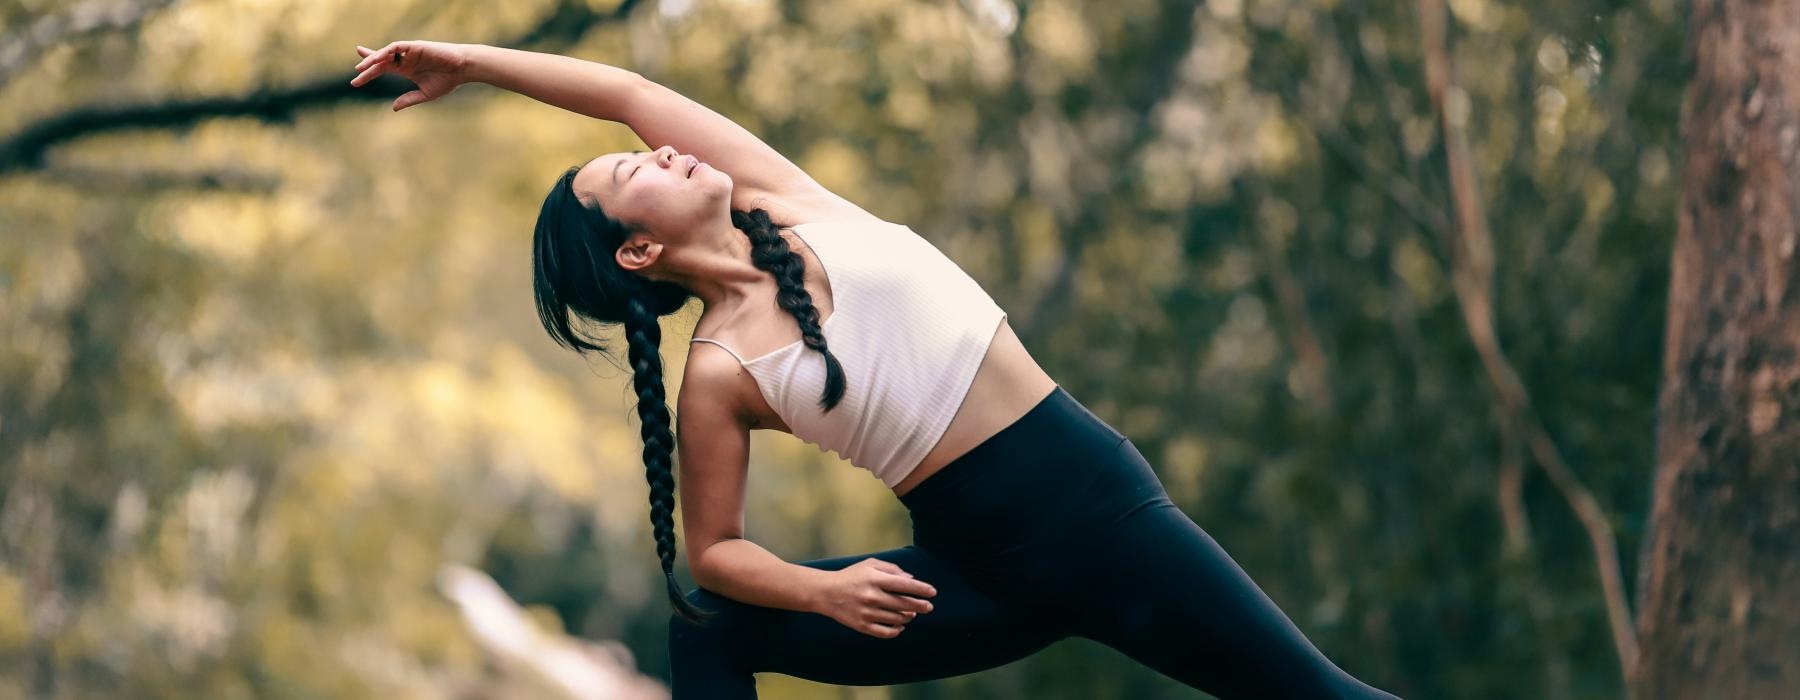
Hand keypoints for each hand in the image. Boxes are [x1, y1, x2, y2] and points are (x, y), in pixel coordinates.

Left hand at [350, 40, 471, 110]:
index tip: (356, 78)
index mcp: (406, 69)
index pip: (383, 67)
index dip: (369, 71)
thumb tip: (393, 108)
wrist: (462, 69)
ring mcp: (409, 52)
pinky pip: (396, 47)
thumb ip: (409, 99)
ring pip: (386, 53)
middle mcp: (405, 59)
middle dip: (367, 64)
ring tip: (362, 68)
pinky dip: (386, 51)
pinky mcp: (415, 46)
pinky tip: (378, 58)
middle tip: (356, 72)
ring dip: (373, 59)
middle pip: (380, 59)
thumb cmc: (447, 80)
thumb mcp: (425, 94)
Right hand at [810, 558, 936, 638]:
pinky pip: (885, 632)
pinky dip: (896, 630)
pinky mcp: (862, 626)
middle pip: (904, 604)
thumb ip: (892, 569)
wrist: (825, 592)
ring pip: (897, 619)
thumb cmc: (852, 576)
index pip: (905, 585)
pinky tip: (900, 625)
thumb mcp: (870, 564)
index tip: (933, 592)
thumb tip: (912, 579)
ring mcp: (867, 613)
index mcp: (875, 579)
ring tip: (911, 613)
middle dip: (921, 606)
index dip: (921, 589)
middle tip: (929, 607)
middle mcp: (872, 596)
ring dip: (908, 617)